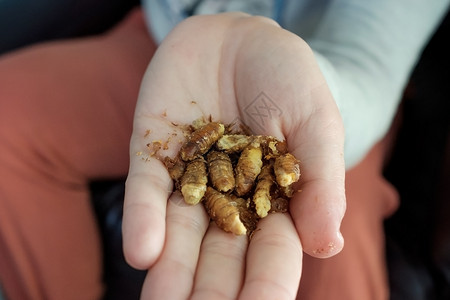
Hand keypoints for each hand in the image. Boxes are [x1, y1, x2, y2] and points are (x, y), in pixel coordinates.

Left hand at [123, 12, 345, 298]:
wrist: (240, 36)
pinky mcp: (154, 155)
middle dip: (212, 294)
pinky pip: (147, 192)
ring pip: (179, 236)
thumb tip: (328, 244)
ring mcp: (189, 180)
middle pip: (220, 258)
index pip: (272, 255)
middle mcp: (228, 200)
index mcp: (274, 201)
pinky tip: (143, 253)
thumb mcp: (316, 121)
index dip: (268, 286)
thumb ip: (321, 180)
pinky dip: (145, 220)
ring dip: (171, 274)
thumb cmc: (289, 78)